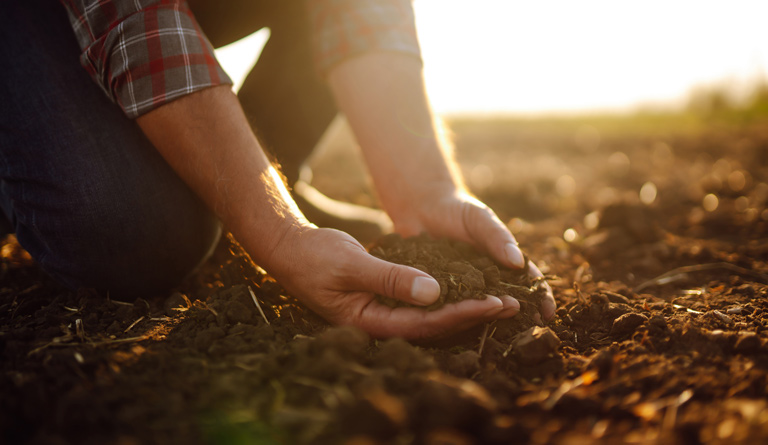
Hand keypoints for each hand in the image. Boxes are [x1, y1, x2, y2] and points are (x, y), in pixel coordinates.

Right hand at [264, 225, 521, 338]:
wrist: (290, 250)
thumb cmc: (315, 257)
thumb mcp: (352, 264)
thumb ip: (391, 279)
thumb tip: (434, 293)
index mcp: (370, 322)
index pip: (426, 324)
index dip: (462, 314)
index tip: (494, 302)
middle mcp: (380, 322)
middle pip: (434, 326)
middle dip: (473, 315)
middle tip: (512, 304)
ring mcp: (382, 312)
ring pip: (431, 315)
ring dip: (464, 306)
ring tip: (500, 299)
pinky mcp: (384, 298)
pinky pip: (421, 302)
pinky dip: (446, 295)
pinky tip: (468, 287)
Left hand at [389, 187, 555, 322]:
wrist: (422, 207)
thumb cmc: (457, 209)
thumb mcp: (480, 219)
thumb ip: (498, 237)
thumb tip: (518, 262)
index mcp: (502, 262)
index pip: (527, 282)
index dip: (540, 297)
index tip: (547, 313)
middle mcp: (486, 279)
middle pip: (507, 301)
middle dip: (520, 317)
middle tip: (528, 333)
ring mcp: (463, 287)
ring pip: (479, 309)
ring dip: (488, 321)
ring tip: (497, 334)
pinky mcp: (439, 291)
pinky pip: (449, 306)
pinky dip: (456, 318)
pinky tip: (458, 328)